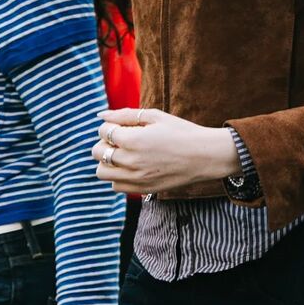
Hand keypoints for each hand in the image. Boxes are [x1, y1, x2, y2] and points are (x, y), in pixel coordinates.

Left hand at [92, 108, 242, 193]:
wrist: (205, 156)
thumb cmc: (182, 132)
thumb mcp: (155, 116)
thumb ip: (125, 115)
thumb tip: (101, 115)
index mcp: (133, 140)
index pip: (103, 131)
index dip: (109, 126)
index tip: (121, 126)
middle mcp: (131, 161)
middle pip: (98, 152)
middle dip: (104, 142)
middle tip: (119, 139)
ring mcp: (136, 178)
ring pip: (102, 172)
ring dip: (107, 161)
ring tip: (122, 154)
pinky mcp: (143, 189)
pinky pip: (116, 186)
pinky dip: (117, 176)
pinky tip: (131, 167)